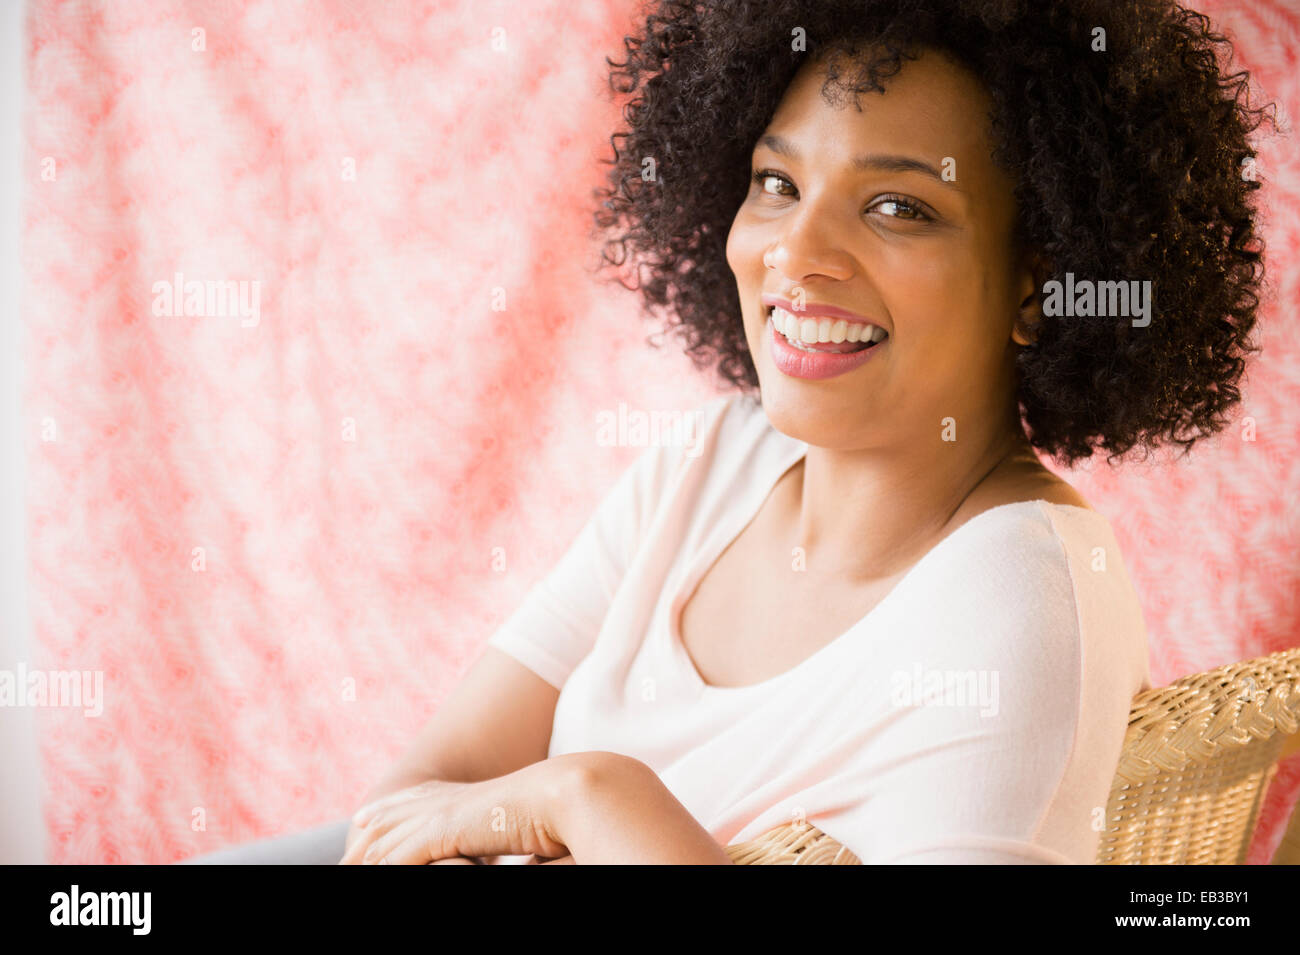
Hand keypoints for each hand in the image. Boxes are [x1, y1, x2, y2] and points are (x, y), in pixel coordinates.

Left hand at [338, 758, 575, 864]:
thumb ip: (513, 851)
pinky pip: (402, 855)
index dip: (388, 814)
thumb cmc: (559, 817)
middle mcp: (449, 802)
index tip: (364, 822)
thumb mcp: (524, 835)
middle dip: (364, 838)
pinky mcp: (447, 828)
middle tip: (343, 856)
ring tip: (347, 869)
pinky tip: (373, 873)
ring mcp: (446, 814)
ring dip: (367, 858)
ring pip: (388, 840)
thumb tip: (526, 863)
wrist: (568, 793)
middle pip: (390, 820)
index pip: (415, 805)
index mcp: (466, 800)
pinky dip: (386, 866)